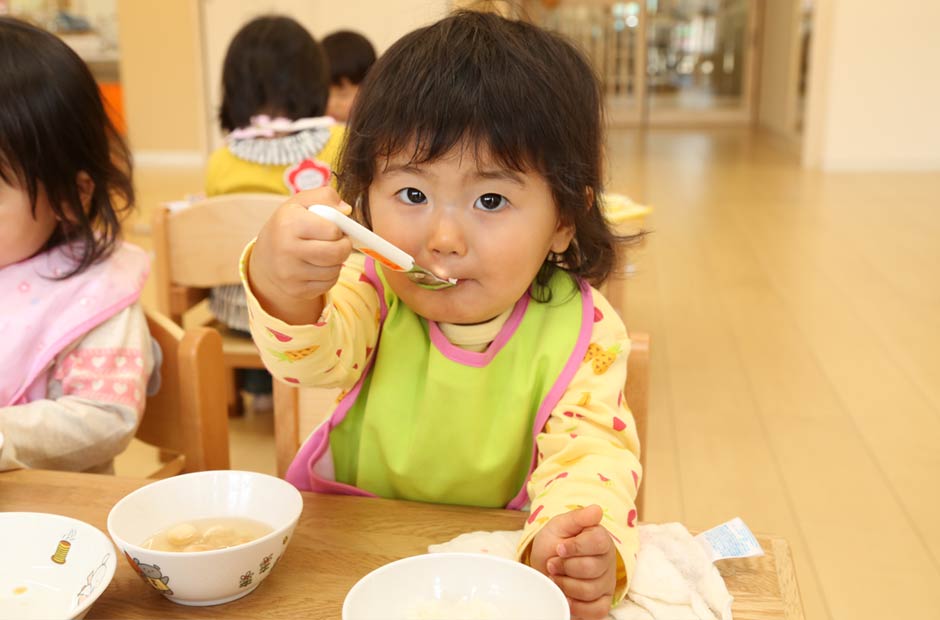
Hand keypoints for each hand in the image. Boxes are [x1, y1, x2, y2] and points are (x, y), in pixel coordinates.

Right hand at [247, 187, 353, 324]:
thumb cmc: (290, 224)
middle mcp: (286, 249)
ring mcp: (290, 273)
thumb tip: (346, 211)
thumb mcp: (303, 202)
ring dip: (337, 261)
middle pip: (337, 253)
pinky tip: (318, 266)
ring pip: (335, 270)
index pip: (332, 230)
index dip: (338, 228)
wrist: (266, 257)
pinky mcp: (297, 290)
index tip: (332, 228)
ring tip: (324, 252)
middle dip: (344, 246)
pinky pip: (329, 284)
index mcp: (289, 223)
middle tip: (339, 242)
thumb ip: (326, 197)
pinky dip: (330, 275)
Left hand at [530, 505, 616, 619]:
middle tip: (552, 564)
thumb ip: (577, 518)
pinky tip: (565, 596)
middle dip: (565, 567)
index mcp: (601, 538)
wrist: (545, 563)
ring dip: (566, 585)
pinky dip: (577, 606)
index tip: (559, 548)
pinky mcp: (602, 602)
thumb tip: (597, 509)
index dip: (575, 547)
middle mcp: (608, 561)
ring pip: (590, 590)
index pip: (598, 542)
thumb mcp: (560, 525)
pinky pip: (597, 611)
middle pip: (591, 568)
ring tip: (555, 577)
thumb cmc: (554, 542)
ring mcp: (606, 583)